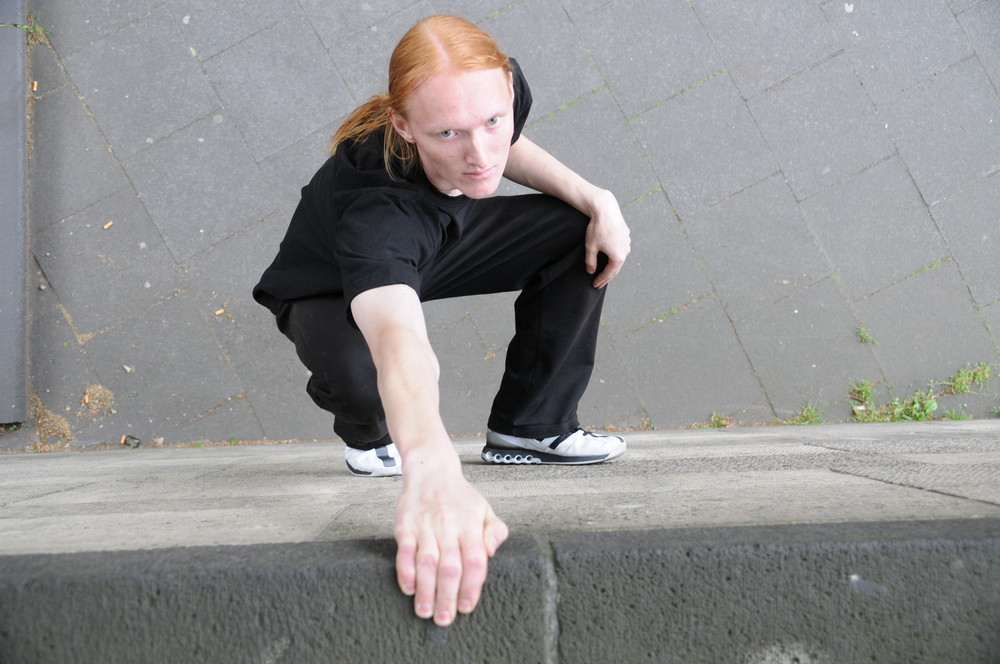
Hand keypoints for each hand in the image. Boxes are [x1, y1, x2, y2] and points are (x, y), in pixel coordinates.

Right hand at [393, 456, 508, 625]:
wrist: (431, 471)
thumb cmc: (460, 497)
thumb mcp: (485, 510)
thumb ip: (495, 532)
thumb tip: (491, 553)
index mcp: (471, 524)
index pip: (475, 560)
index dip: (472, 586)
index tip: (467, 607)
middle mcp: (448, 525)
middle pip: (450, 566)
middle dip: (448, 596)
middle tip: (445, 619)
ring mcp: (425, 525)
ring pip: (427, 562)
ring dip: (426, 590)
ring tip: (426, 612)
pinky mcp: (405, 525)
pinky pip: (404, 551)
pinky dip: (405, 571)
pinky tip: (409, 589)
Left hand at [584, 189, 630, 288]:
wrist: (605, 209)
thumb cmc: (597, 228)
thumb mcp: (590, 247)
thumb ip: (591, 261)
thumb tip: (591, 271)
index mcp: (618, 257)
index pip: (609, 273)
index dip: (601, 280)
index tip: (595, 285)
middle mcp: (625, 251)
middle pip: (616, 268)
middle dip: (607, 276)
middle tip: (599, 282)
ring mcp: (627, 242)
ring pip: (619, 258)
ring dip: (612, 265)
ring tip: (605, 270)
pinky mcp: (625, 235)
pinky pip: (620, 248)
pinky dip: (615, 255)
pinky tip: (610, 255)